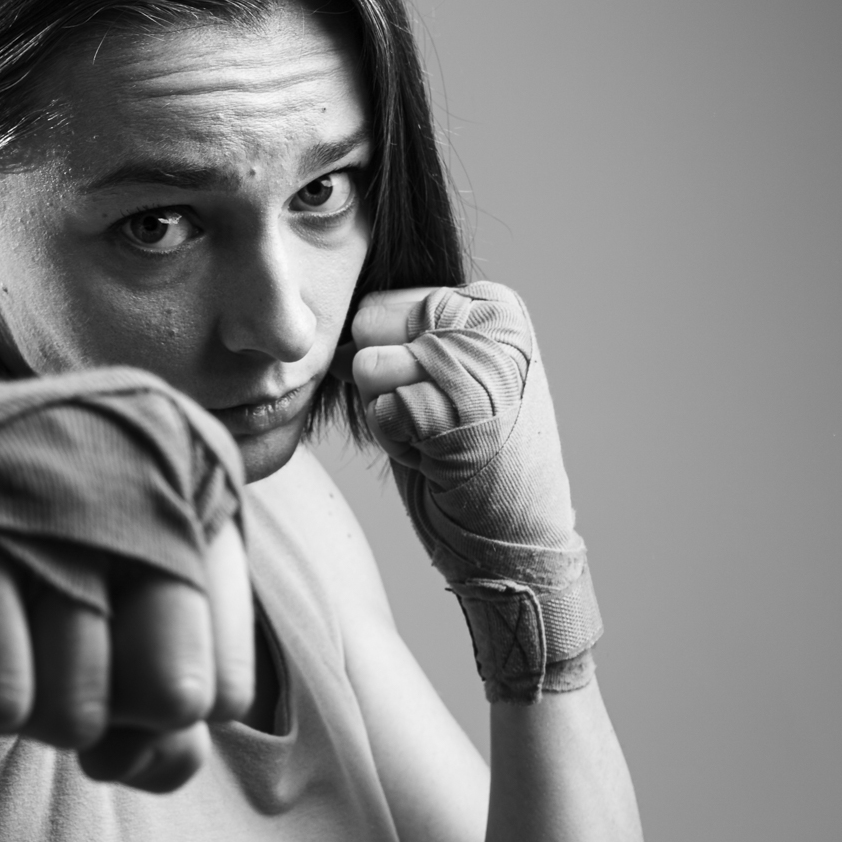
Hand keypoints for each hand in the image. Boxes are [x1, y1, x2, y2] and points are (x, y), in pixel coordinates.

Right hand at [0, 368, 253, 787]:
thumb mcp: (72, 634)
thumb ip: (154, 688)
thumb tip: (177, 746)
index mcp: (180, 467)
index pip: (229, 675)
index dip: (150, 722)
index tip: (81, 684)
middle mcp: (131, 449)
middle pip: (174, 688)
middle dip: (86, 717)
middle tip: (14, 660)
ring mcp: (41, 472)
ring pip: (82, 698)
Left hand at [347, 281, 601, 699]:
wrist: (516, 538)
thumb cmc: (468, 459)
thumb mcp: (439, 377)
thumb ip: (396, 339)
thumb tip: (325, 332)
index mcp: (494, 305)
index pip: (380, 303)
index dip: (381, 355)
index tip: (430, 391)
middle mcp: (494, 323)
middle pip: (369, 327)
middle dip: (381, 381)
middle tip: (432, 418)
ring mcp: (481, 363)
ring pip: (370, 366)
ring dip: (386, 412)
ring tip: (434, 437)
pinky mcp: (461, 409)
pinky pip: (378, 408)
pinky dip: (395, 442)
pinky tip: (436, 458)